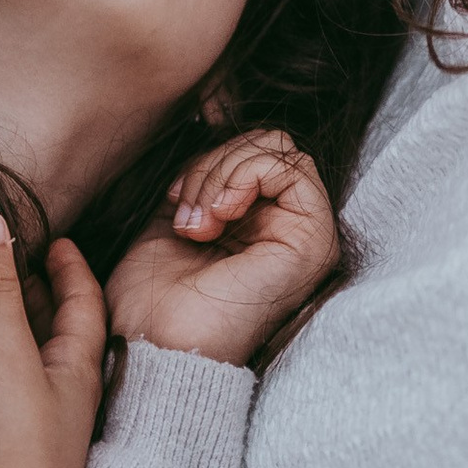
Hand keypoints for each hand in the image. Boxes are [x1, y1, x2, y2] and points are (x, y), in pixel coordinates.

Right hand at [0, 214, 108, 467]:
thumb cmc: (16, 449)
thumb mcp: (4, 356)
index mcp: (78, 379)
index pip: (83, 310)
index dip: (71, 272)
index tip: (57, 243)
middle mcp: (61, 407)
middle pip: (55, 339)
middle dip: (36, 299)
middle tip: (12, 263)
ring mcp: (29, 438)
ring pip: (24, 371)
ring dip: (7, 335)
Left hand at [105, 129, 339, 365]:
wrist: (154, 343)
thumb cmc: (154, 296)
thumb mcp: (175, 216)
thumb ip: (203, 178)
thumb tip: (211, 124)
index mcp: (261, 226)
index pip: (253, 152)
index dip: (208, 161)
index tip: (174, 199)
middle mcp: (290, 230)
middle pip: (268, 144)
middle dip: (214, 164)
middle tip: (185, 211)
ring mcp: (307, 236)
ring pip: (277, 149)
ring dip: (222, 173)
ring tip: (197, 222)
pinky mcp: (313, 241)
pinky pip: (290, 166)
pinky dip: (241, 176)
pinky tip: (216, 218)